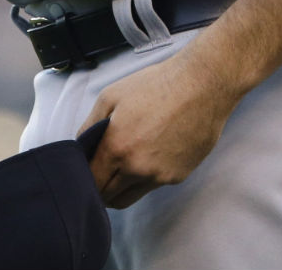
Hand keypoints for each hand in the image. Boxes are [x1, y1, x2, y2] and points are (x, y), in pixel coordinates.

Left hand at [77, 43, 239, 208]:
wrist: (200, 86)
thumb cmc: (155, 85)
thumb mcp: (111, 95)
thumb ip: (90, 125)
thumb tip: (81, 146)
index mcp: (117, 147)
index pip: (93, 182)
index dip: (86, 179)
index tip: (86, 171)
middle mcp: (137, 168)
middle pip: (110, 197)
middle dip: (101, 188)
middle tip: (101, 171)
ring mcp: (159, 176)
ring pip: (131, 196)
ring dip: (121, 187)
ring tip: (123, 164)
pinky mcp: (177, 177)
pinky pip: (153, 185)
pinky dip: (145, 177)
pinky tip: (150, 153)